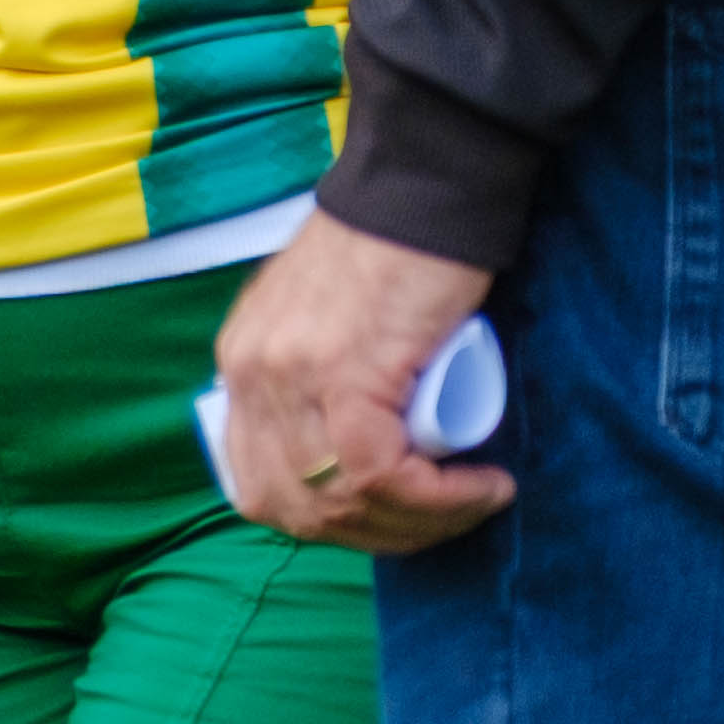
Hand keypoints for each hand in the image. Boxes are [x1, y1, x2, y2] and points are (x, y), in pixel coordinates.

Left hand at [213, 210, 515, 551]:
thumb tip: (348, 466)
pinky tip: (482, 487)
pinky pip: (380, 475)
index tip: (395, 517)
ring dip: (418, 523)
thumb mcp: (327, 327)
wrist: (423, 189)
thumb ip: (314, 383)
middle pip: (293, 508)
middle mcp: (249, 373)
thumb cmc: (394, 257)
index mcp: (240, 365)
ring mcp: (289, 375)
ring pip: (340, 501)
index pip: (257, 486)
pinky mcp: (343, 373)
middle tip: (441, 519)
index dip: (329, 521)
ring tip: (473, 500)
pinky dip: (439, 499)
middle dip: (375, 534)